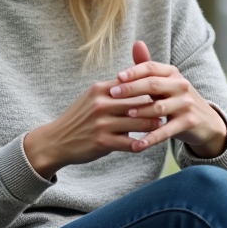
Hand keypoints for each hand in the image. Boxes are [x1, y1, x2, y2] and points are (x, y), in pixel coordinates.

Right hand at [22, 76, 161, 178]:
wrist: (56, 140)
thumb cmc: (78, 118)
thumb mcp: (91, 97)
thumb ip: (113, 90)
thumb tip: (137, 83)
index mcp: (99, 89)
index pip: (132, 85)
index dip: (149, 89)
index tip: (163, 92)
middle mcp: (101, 104)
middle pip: (139, 103)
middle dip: (156, 107)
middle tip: (170, 110)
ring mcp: (101, 123)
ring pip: (138, 123)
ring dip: (153, 126)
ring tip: (163, 127)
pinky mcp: (102, 142)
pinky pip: (130, 143)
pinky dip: (141, 144)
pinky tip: (147, 144)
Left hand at [108, 41, 226, 156]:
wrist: (205, 122)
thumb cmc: (175, 99)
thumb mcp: (164, 82)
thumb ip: (147, 66)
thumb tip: (137, 43)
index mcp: (172, 73)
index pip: (151, 68)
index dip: (134, 71)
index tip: (117, 77)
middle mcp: (181, 86)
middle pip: (153, 85)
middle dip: (132, 89)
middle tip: (112, 93)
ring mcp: (186, 104)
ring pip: (160, 107)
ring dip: (142, 111)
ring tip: (126, 114)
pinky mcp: (189, 122)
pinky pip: (167, 130)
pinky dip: (152, 137)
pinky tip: (139, 143)